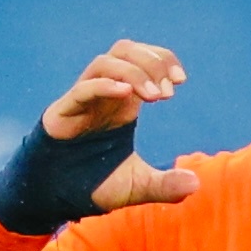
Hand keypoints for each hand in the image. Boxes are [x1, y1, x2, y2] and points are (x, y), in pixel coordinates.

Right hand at [42, 38, 198, 207]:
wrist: (55, 200)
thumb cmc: (93, 185)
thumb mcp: (137, 186)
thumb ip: (165, 186)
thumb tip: (195, 185)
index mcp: (122, 102)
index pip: (143, 60)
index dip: (163, 60)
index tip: (181, 80)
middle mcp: (103, 94)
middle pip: (125, 50)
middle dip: (151, 61)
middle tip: (169, 91)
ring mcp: (81, 100)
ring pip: (105, 61)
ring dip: (134, 72)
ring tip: (155, 96)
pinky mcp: (62, 112)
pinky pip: (82, 89)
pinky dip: (105, 86)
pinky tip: (126, 94)